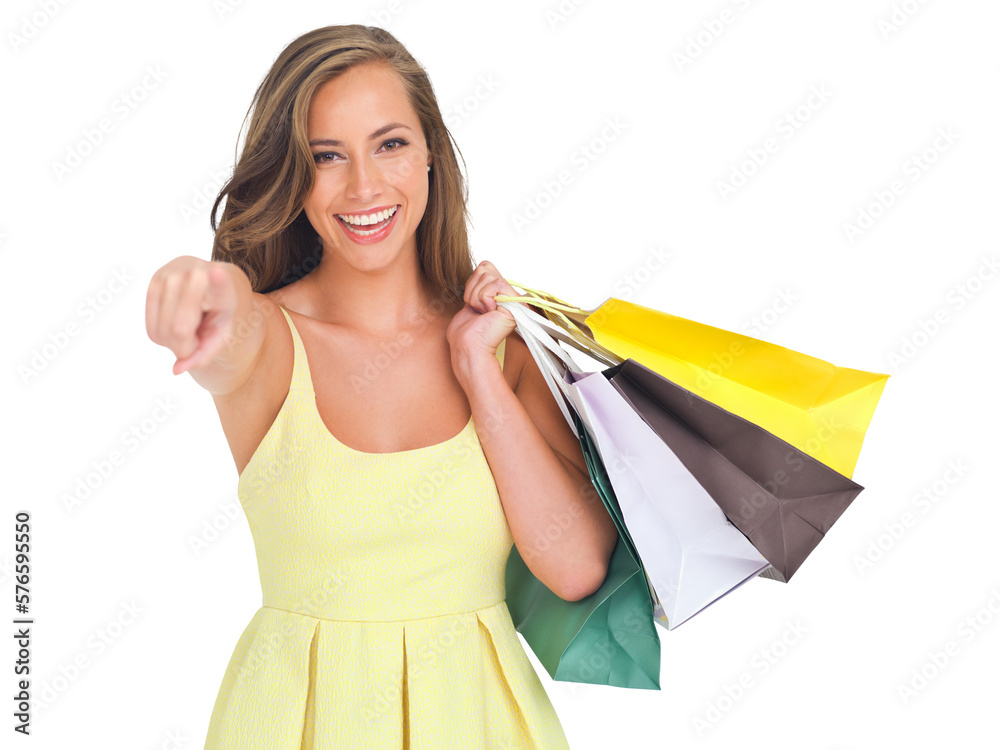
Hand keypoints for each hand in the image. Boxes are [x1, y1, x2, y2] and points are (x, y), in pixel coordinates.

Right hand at [145, 256, 239, 374]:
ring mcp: (170, 275)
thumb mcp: (222, 335)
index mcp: (222, 286)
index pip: (217, 285)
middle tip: (198, 338)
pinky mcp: (153, 282)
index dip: (217, 281)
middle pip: (179, 329)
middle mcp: (194, 274)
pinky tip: (175, 323)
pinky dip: (163, 337)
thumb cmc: (219, 313)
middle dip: (187, 346)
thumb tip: (176, 370)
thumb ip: (205, 354)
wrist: (210, 281)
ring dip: (174, 343)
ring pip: (162, 332)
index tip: (217, 273)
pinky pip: (151, 329)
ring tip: (189, 328)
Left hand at [446, 260, 517, 371]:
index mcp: (499, 293)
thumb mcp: (470, 299)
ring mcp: (514, 299)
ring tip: (482, 313)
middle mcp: (509, 295)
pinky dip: (484, 298)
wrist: (467, 347)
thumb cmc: (466, 330)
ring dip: (476, 296)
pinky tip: (488, 313)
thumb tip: (484, 265)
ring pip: (488, 275)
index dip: (473, 282)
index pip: (486, 266)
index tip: (473, 302)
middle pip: (485, 268)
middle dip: (472, 289)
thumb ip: (479, 283)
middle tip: (477, 309)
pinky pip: (496, 284)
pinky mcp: (515, 304)